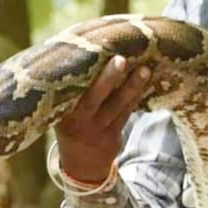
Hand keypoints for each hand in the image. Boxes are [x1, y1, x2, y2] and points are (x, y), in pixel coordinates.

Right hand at [55, 56, 150, 182]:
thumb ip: (68, 86)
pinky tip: (146, 80)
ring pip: (117, 105)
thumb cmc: (70, 121)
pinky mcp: (113, 136)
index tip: (87, 50)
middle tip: (120, 59)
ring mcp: (97, 130)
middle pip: (94, 97)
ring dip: (132, 86)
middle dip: (107, 78)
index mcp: (61, 111)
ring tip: (145, 69)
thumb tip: (77, 43)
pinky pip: (127, 113)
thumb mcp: (61, 109)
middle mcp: (78, 121)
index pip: (70, 88)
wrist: (80, 164)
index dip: (80, 70)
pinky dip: (136, 96)